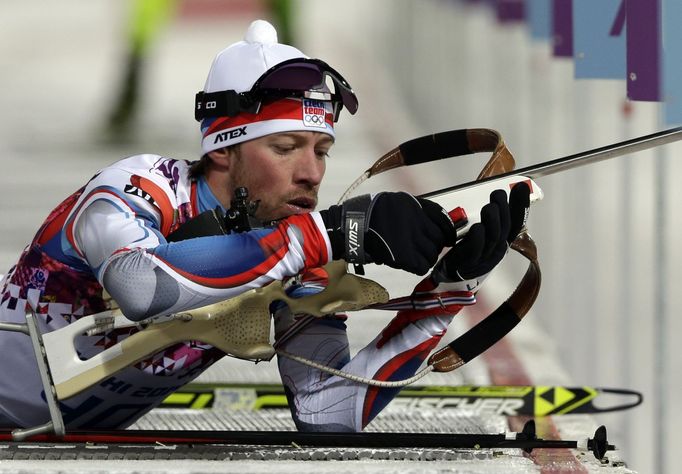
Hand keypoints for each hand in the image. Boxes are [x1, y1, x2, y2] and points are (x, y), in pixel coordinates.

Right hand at [319, 192, 456, 274]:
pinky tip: (410, 264)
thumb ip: (413, 210)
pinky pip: (422, 265)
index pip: (442, 219)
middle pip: (439, 238)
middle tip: (426, 248)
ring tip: (416, 257)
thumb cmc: (366, 213)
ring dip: (426, 257)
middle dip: (435, 245)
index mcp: (414, 206)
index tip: (448, 236)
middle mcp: (415, 221)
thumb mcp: (394, 202)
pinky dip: (418, 266)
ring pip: (432, 254)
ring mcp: (410, 239)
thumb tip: (429, 222)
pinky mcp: (404, 255)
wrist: (350, 226)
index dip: (447, 230)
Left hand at [432, 182, 529, 287]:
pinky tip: (477, 228)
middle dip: (504, 210)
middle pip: (505, 229)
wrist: (449, 276)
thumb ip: (492, 216)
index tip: (521, 187)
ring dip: (492, 221)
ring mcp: (483, 258)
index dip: (520, 206)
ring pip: (492, 239)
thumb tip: (499, 194)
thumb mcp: (482, 233)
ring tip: (490, 206)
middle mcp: (496, 250)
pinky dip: (477, 239)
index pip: (516, 223)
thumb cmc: (467, 251)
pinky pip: (475, 251)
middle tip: (498, 193)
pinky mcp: (467, 264)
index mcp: (501, 242)